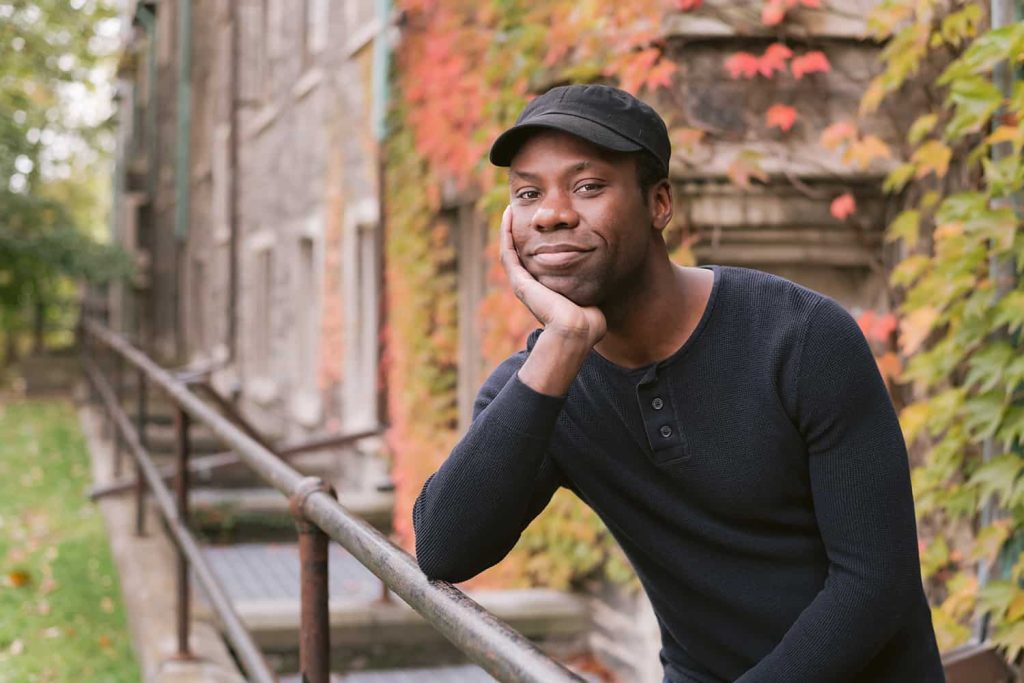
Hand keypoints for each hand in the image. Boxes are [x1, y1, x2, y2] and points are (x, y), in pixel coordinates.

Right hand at [499, 205, 606, 347]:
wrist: (577, 330)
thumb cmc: (588, 318)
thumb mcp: (588, 293)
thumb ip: (590, 282)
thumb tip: (603, 272)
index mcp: (545, 288)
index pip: (535, 260)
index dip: (534, 241)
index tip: (538, 222)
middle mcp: (531, 285)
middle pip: (520, 254)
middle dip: (520, 233)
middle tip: (519, 212)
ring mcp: (523, 284)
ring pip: (509, 250)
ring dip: (508, 230)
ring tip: (510, 210)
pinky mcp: (520, 282)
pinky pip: (508, 253)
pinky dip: (507, 234)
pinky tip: (509, 216)